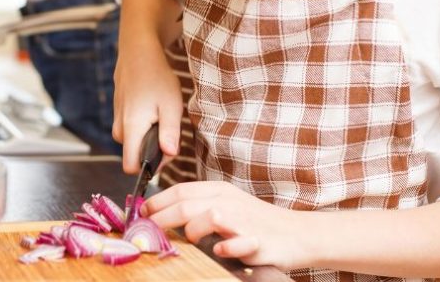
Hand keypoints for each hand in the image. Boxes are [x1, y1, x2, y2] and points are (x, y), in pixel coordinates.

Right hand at [113, 39, 182, 173]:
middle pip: (134, 155)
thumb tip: (169, 155)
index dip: (150, 167)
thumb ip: (170, 132)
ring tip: (161, 113)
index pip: (130, 167)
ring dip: (149, 135)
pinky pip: (131, 130)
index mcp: (131, 129)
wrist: (138, 52)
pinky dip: (143, 125)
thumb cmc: (157, 77)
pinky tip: (153, 107)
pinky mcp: (118, 113)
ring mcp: (117, 119)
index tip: (165, 152)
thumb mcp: (171, 105)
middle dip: (153, 149)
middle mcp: (119, 128)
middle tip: (168, 126)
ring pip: (133, 142)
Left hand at [144, 181, 305, 268]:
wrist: (298, 234)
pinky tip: (220, 249)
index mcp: (219, 191)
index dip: (158, 202)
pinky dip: (225, 246)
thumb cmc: (257, 223)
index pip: (181, 190)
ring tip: (189, 241)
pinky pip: (236, 242)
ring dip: (192, 231)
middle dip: (162, 217)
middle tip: (148, 231)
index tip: (141, 213)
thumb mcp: (227, 206)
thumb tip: (164, 214)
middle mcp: (228, 201)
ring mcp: (243, 221)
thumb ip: (199, 208)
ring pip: (207, 217)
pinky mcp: (257, 241)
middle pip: (186, 205)